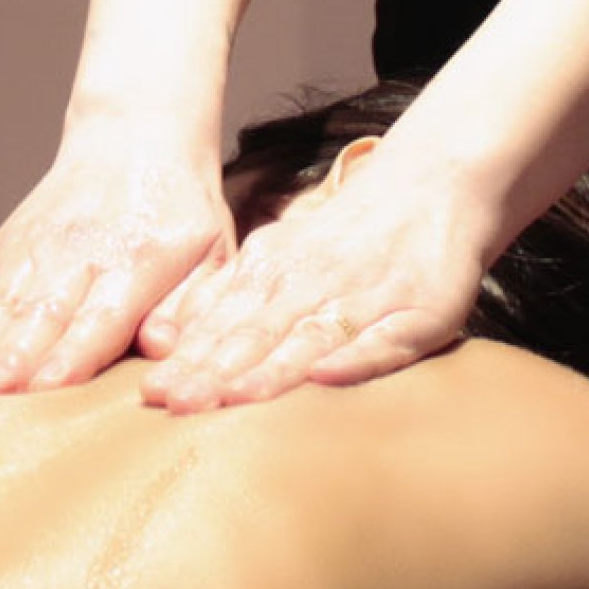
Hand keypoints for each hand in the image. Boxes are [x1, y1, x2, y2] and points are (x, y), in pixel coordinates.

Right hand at [0, 121, 233, 393]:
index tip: (48, 386)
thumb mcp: (211, 252)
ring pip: (8, 300)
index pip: (101, 316)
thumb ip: (188, 305)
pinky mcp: (11, 240)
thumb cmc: (181, 211)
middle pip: (45, 313)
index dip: (74, 353)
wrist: (135, 138)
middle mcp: (81, 251)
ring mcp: (39, 243)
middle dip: (16, 357)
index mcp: (137, 261)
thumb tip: (164, 348)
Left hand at [140, 163, 488, 411]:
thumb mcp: (279, 255)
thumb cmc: (346, 239)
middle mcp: (310, 283)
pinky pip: (384, 339)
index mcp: (272, 274)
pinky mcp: (418, 311)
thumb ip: (229, 298)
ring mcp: (363, 297)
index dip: (189, 359)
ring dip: (272, 369)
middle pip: (257, 333)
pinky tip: (328, 376)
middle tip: (177, 402)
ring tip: (238, 396)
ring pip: (310, 337)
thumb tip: (167, 338)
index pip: (222, 324)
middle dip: (215, 371)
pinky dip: (356, 357)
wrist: (434, 185)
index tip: (154, 393)